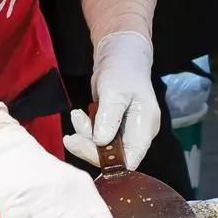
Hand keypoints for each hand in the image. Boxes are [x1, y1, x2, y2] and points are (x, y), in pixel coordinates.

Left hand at [63, 31, 160, 169]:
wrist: (119, 56)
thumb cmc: (122, 71)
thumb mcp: (115, 92)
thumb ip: (109, 117)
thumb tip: (101, 142)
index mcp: (144, 128)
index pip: (131, 159)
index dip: (110, 161)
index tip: (86, 148)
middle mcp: (136, 134)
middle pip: (114, 157)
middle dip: (90, 148)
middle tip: (72, 137)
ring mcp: (124, 132)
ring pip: (101, 148)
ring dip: (85, 136)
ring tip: (77, 116)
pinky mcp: (111, 128)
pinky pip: (96, 138)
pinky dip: (85, 130)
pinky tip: (79, 116)